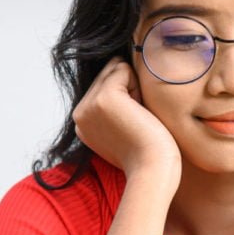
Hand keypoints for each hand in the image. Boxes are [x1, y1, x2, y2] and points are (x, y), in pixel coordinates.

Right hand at [72, 57, 181, 180]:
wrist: (153, 169)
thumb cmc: (148, 152)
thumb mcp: (121, 128)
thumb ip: (113, 107)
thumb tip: (118, 65)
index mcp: (82, 122)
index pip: (101, 87)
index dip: (125, 98)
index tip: (131, 126)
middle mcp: (80, 113)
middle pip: (107, 75)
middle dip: (129, 90)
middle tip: (137, 121)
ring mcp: (89, 105)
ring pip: (115, 70)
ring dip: (134, 88)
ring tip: (138, 117)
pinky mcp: (104, 98)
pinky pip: (123, 69)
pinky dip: (138, 86)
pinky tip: (140, 111)